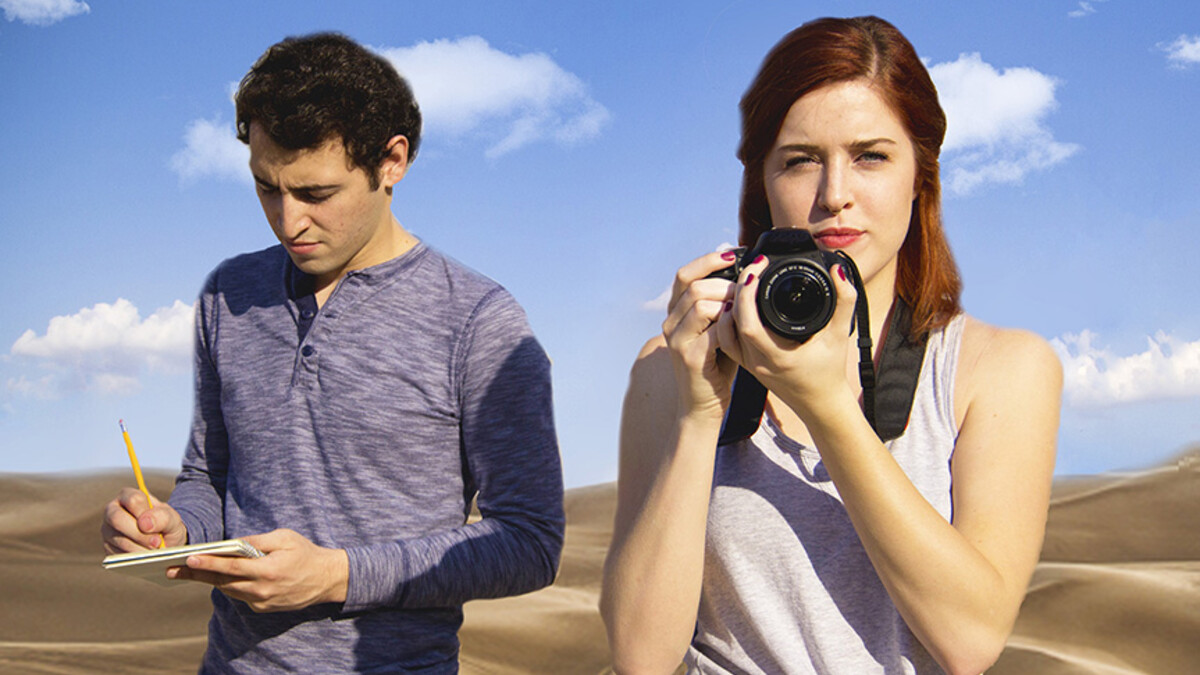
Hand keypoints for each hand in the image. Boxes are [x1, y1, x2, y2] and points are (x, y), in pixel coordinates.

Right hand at [102, 487, 187, 553]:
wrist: (165, 541)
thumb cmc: (166, 524)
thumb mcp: (172, 519)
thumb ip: (163, 517)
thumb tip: (144, 523)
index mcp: (128, 496)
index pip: (132, 500)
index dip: (145, 515)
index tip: (157, 529)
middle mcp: (113, 511)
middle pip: (117, 519)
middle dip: (139, 534)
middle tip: (157, 544)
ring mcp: (107, 530)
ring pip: (117, 539)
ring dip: (139, 549)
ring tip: (155, 553)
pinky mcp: (107, 547)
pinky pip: (116, 555)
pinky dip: (133, 559)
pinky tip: (146, 559)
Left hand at [170, 529, 348, 612]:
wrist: (327, 579)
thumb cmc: (305, 553)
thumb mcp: (285, 538)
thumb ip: (258, 541)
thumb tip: (233, 543)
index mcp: (268, 571)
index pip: (231, 568)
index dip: (209, 564)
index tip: (189, 559)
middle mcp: (262, 590)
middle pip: (222, 582)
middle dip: (196, 575)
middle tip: (172, 569)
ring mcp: (262, 602)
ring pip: (228, 590)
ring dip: (208, 580)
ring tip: (186, 571)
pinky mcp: (262, 608)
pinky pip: (239, 595)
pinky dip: (228, 585)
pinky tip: (216, 576)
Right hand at [661, 250, 740, 419]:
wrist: (703, 406)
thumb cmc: (715, 366)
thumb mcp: (718, 329)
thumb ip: (723, 305)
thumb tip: (744, 275)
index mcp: (676, 313)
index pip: (684, 274)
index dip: (708, 260)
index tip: (734, 255)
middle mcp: (670, 323)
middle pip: (695, 286)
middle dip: (726, 284)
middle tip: (746, 292)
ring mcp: (676, 339)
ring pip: (701, 303)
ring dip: (728, 304)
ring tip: (743, 313)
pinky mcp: (688, 356)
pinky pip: (712, 329)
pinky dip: (730, 326)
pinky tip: (740, 331)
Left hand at [715, 256, 860, 420]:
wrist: (821, 402)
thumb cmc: (831, 370)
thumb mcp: (841, 334)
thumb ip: (845, 301)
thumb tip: (838, 271)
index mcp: (779, 356)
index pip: (749, 324)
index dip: (747, 294)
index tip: (758, 269)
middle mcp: (759, 362)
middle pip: (733, 323)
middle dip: (739, 291)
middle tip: (753, 269)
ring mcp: (749, 364)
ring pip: (725, 333)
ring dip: (730, 306)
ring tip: (744, 284)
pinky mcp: (747, 364)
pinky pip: (728, 340)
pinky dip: (728, 321)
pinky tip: (738, 304)